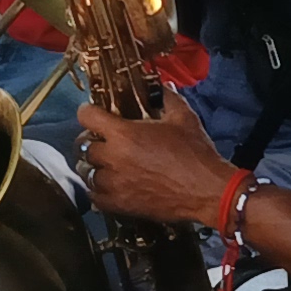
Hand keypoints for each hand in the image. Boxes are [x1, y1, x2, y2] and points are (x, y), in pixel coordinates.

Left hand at [76, 100, 228, 224]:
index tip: (92, 113)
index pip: (87, 117)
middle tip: (102, 140)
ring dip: (93, 166)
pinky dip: (97, 190)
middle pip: (84, 147)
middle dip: (91, 141)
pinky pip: (95, 197)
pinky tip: (108, 185)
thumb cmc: (196, 153)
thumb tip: (161, 86)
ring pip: (86, 173)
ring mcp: (114, 184)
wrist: (207, 191)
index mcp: (124, 134)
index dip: (87, 112)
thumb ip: (167, 98)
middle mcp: (113, 158)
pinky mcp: (120, 205)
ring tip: (104, 164)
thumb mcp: (183, 118)